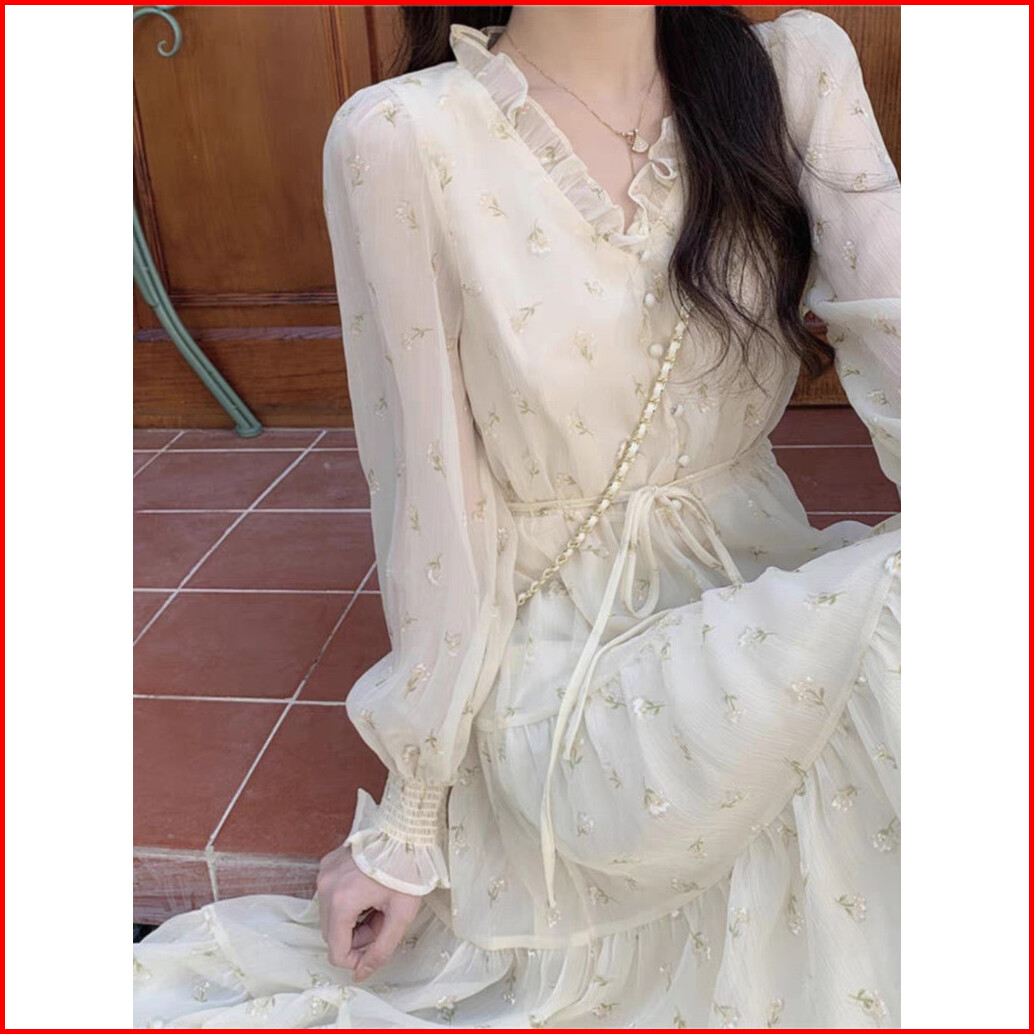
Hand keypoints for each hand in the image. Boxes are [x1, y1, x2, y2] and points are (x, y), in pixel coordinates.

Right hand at [316, 843, 421, 981]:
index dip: (356, 959)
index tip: (376, 947)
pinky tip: (368, 892)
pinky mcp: (327, 864)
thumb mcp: (401, 915)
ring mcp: (324, 873)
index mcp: (341, 902)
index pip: (336, 951)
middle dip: (356, 937)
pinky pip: (331, 895)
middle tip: (382, 922)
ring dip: (352, 920)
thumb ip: (381, 949)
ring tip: (378, 905)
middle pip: (332, 934)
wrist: (406, 831)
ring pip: (331, 916)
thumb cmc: (407, 870)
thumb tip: (360, 974)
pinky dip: (347, 902)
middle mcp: (325, 887)